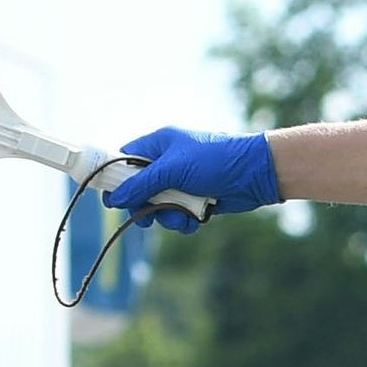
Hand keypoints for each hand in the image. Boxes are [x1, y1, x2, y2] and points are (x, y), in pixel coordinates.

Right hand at [101, 127, 280, 233]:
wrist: (255, 174)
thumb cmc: (215, 160)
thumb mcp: (173, 170)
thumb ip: (141, 184)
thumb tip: (113, 198)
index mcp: (159, 145)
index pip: (124, 159)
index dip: (115, 179)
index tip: (110, 199)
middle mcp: (168, 162)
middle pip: (138, 189)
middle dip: (144, 205)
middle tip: (148, 216)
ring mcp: (182, 182)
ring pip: (158, 206)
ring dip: (167, 216)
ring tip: (183, 217)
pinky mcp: (195, 199)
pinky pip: (178, 215)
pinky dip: (184, 221)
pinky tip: (196, 220)